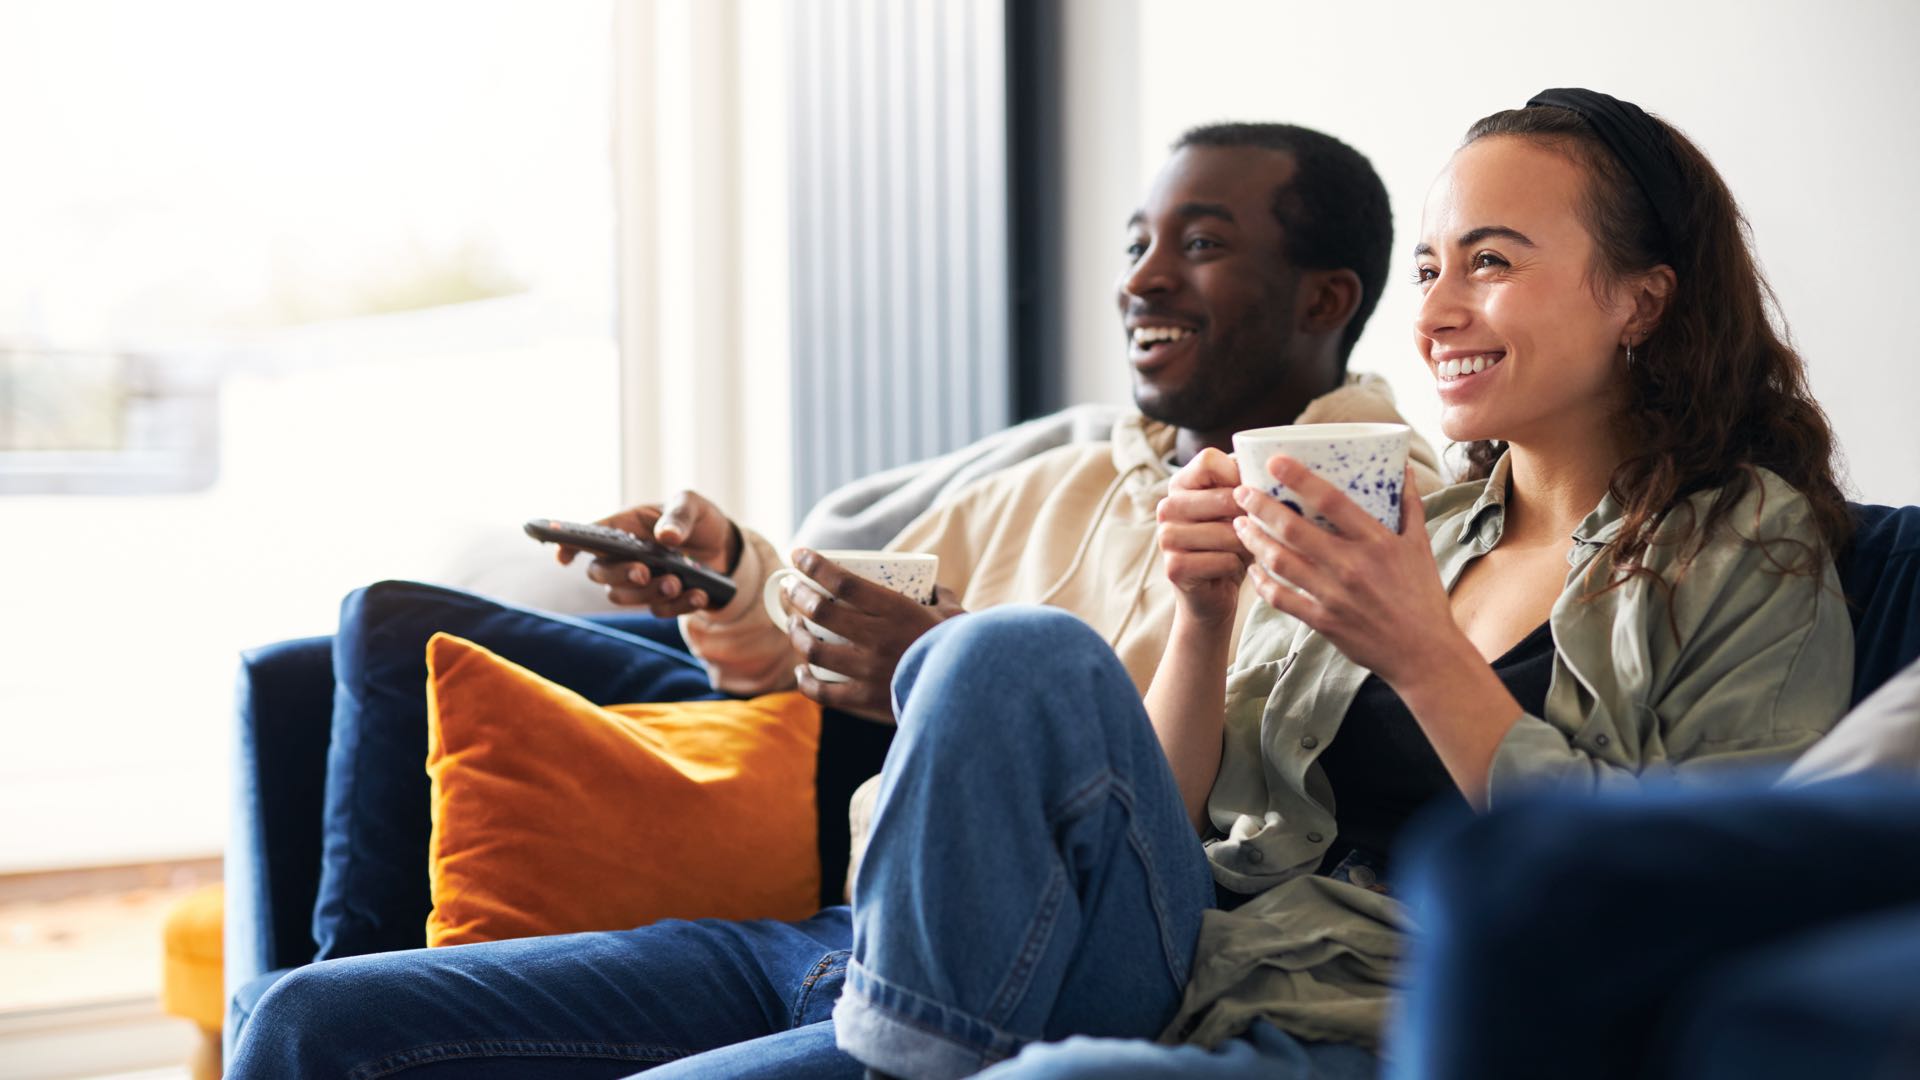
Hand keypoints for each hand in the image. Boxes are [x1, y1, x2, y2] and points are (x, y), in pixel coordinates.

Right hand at [556, 490, 743, 615]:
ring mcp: (639, 582)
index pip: (587, 536)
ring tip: (677, 582)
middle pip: (599, 573)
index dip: (569, 546)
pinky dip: (678, 605)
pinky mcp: (659, 600)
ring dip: (648, 592)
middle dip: (618, 575)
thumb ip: (679, 515)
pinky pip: (658, 610)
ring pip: (624, 596)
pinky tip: (699, 594)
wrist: (725, 548)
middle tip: (643, 572)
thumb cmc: (698, 519)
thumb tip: (666, 536)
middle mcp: (624, 557)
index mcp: (624, 527)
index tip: (562, 557)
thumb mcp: (693, 505)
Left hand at [777, 548, 966, 721]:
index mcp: (897, 610)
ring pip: (814, 649)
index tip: (798, 553)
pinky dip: (805, 680)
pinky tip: (801, 670)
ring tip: (793, 625)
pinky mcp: (865, 699)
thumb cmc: (963, 650)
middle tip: (789, 586)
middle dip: (796, 594)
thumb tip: (930, 586)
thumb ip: (939, 596)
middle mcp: (877, 638)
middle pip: (820, 611)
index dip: (815, 565)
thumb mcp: (955, 614)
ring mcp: (868, 671)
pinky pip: (822, 692)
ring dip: (796, 634)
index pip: (843, 581)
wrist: (968, 696)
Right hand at [1156, 448, 1252, 625]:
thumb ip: (1247, 483)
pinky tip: (1232, 568)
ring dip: (1247, 544)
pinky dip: (1237, 566)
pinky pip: (1224, 560)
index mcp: (1180, 484)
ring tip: (1244, 550)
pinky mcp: (1174, 566)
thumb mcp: (1239, 507)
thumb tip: (1269, 469)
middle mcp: (1167, 506)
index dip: (1238, 475)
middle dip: (1250, 516)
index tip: (1250, 494)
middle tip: (1256, 530)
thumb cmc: (1232, 543)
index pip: (1210, 460)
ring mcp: (1166, 536)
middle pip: (1225, 496)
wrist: (1213, 593)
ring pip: (1228, 531)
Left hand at [1231, 457, 1453, 686]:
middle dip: (1261, 507)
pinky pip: (1281, 598)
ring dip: (1255, 541)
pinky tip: (1253, 569)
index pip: (1332, 500)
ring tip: (1240, 524)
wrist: (1423, 654)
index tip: (1274, 462)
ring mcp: (1334, 596)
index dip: (1299, 478)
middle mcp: (1352, 566)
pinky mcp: (1323, 622)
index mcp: (1377, 542)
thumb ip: (1409, 505)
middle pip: (1294, 529)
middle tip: (1241, 492)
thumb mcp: (1421, 546)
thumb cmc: (1423, 596)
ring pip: (1281, 562)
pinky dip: (1262, 582)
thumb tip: (1405, 469)